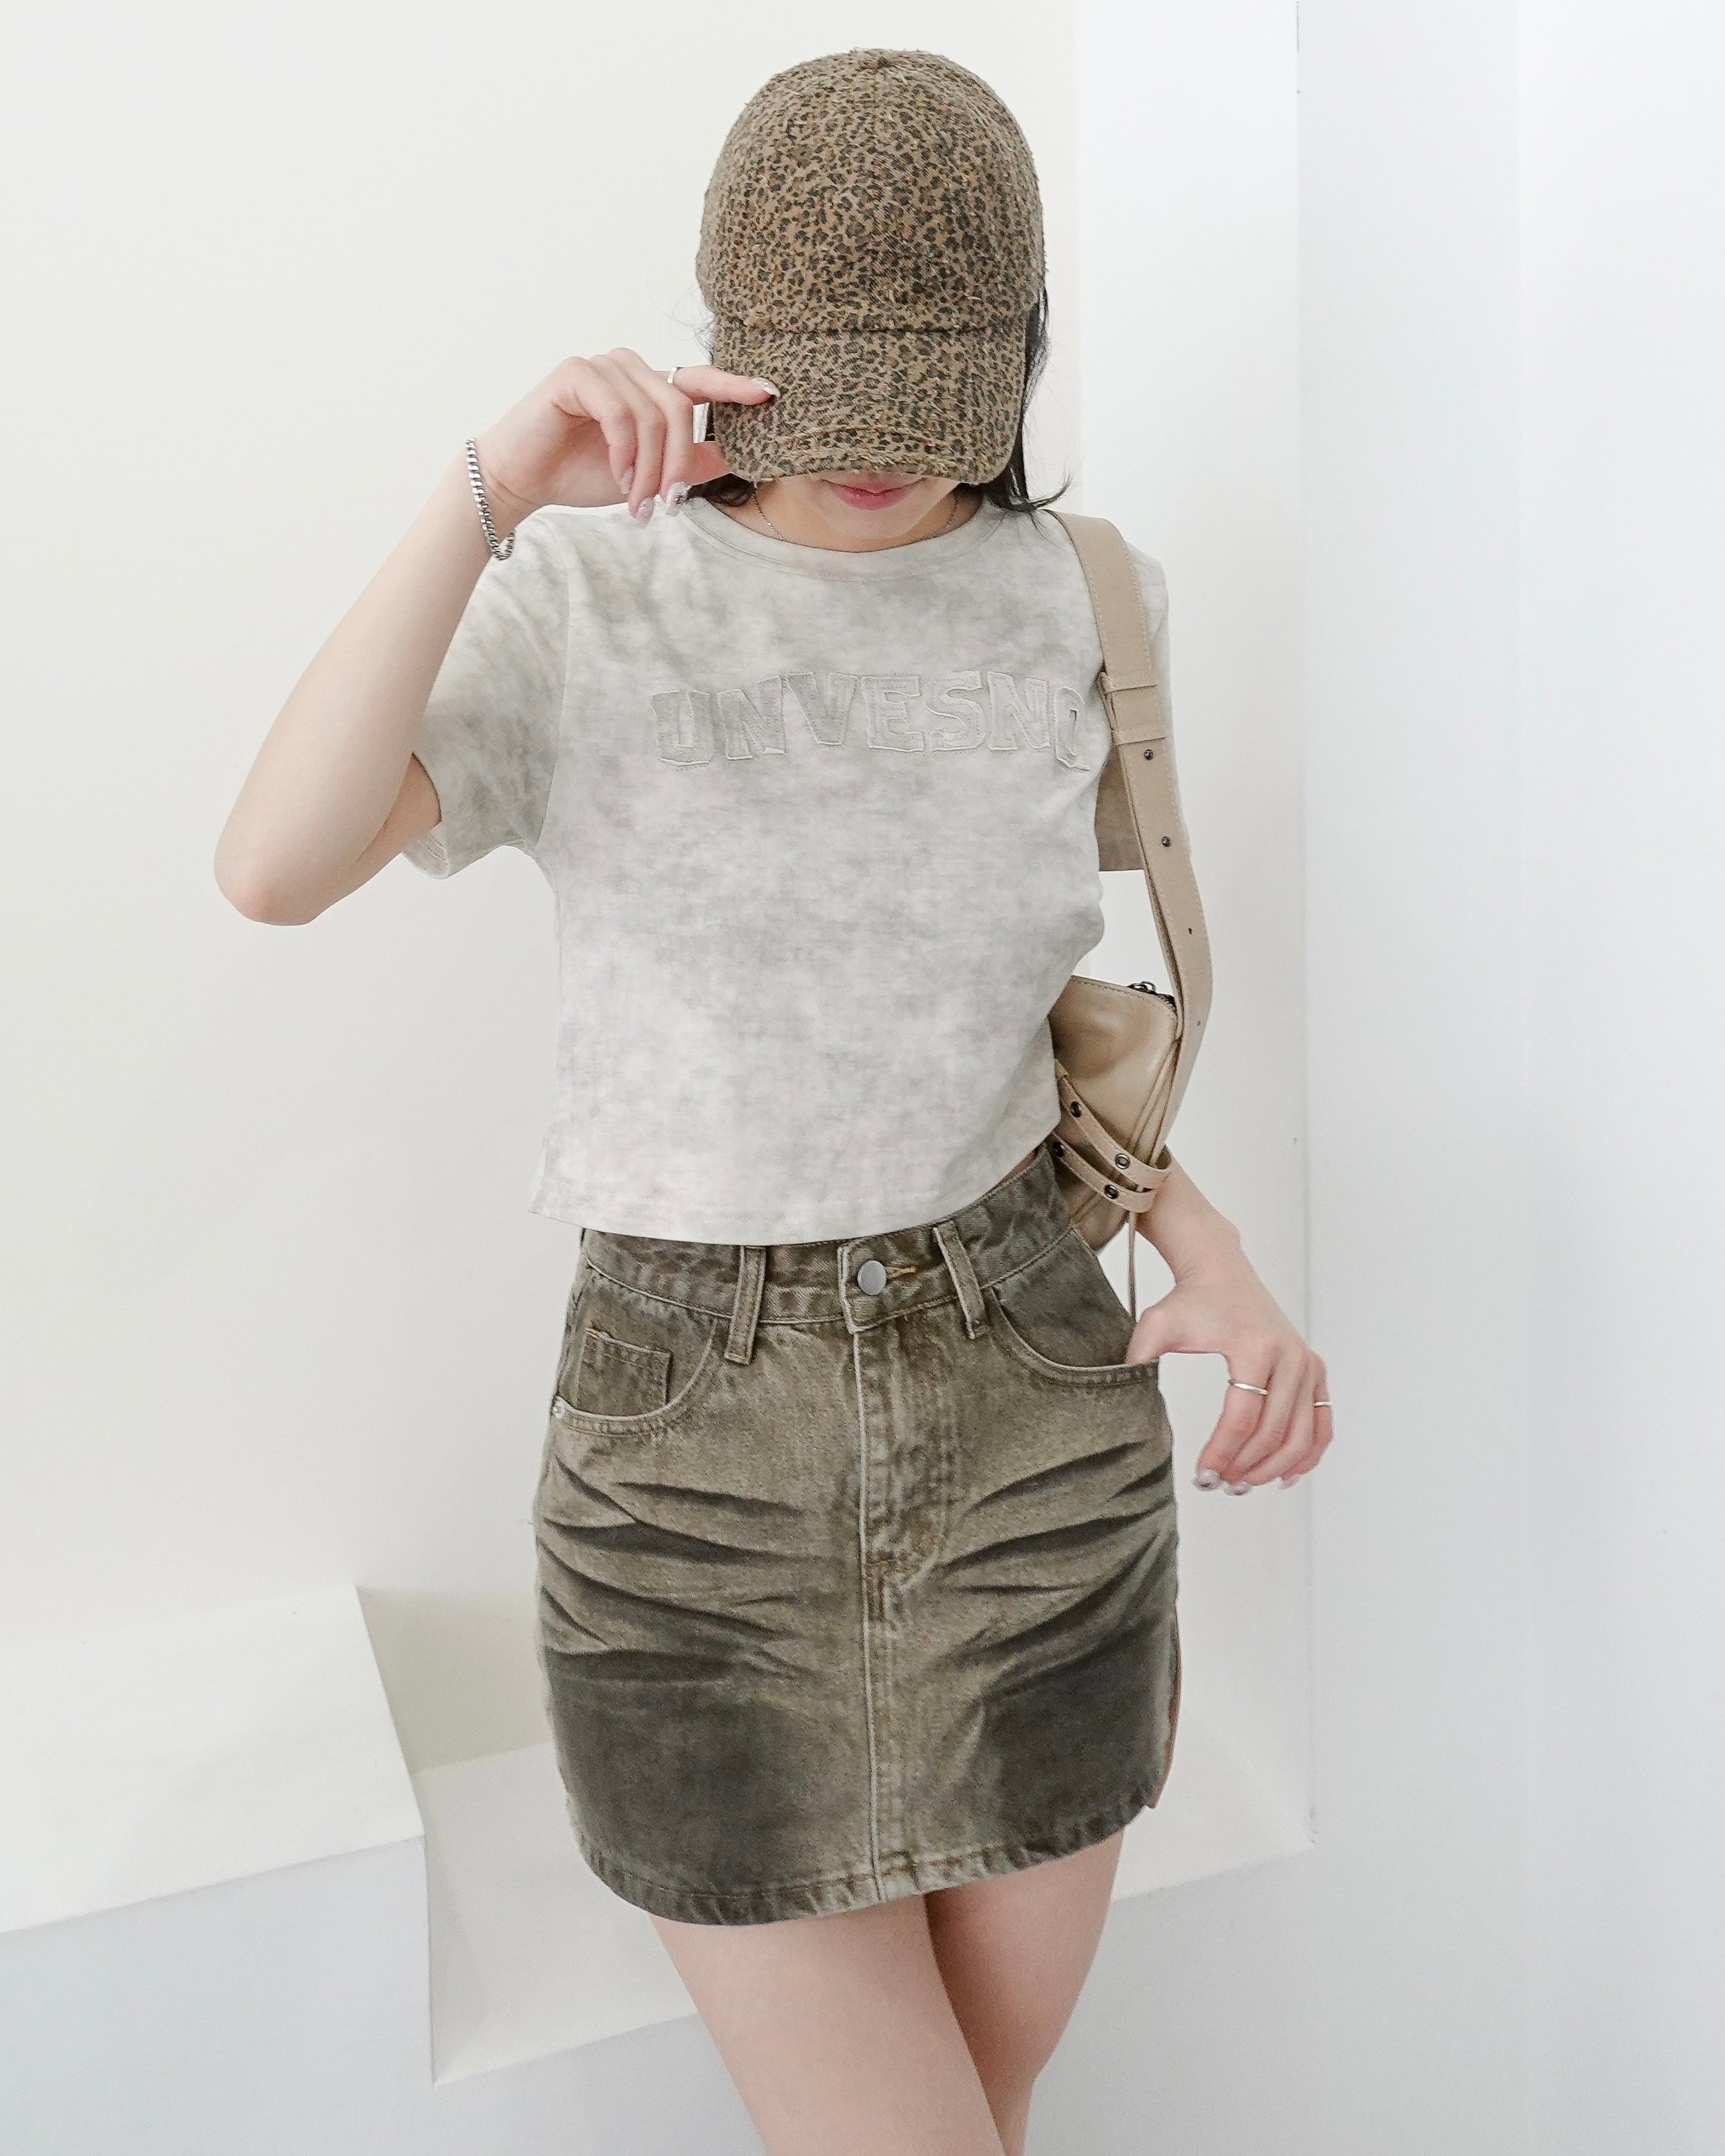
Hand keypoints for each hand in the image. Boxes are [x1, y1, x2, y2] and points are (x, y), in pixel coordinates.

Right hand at [470, 349, 777, 528]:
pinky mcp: (576, 372)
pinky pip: (620, 412)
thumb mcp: (648, 473)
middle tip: (666, 505)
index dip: (734, 386)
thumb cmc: (579, 472)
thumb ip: (689, 462)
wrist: (523, 480)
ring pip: (653, 413)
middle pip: (681, 406)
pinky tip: (617, 476)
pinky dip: (624, 451)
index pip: (700, 380)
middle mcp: (630, 366)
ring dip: (650, 466)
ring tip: (637, 501)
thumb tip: (735, 456)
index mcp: (649, 385)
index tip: (769, 394)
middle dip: (677, 463)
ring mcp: (603, 365)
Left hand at [1126, 1244, 1332, 1491]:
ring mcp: (1308, 1365)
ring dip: (1274, 1469)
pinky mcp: (1315, 1371)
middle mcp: (1290, 1357)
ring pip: (1302, 1436)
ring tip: (1242, 1484)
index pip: (1242, 1418)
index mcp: (1254, 1348)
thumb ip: (1138, 1361)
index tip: (1202, 1476)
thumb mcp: (1157, 1325)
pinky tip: (1283, 1476)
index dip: (1222, 1453)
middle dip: (1245, 1467)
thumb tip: (1129, 1410)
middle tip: (1217, 1485)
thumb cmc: (1190, 1301)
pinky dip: (1307, 1454)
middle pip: (1274, 1432)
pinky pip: (1321, 1423)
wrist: (1222, 1273)